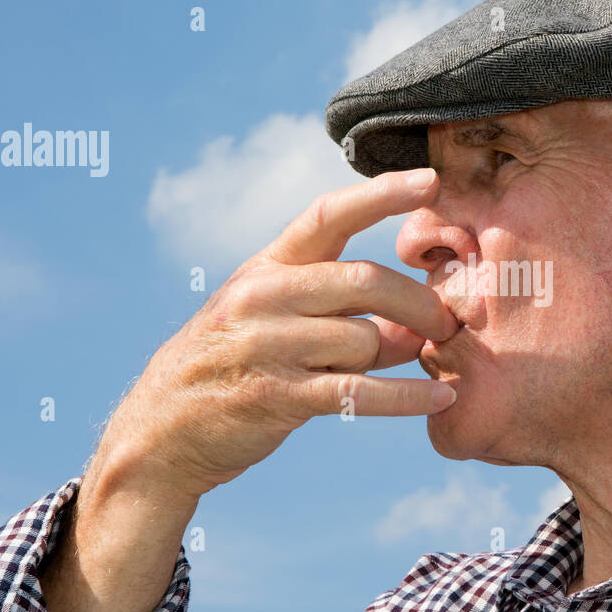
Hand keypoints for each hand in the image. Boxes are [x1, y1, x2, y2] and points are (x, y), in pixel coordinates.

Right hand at [86, 167, 457, 499]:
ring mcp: (266, 345)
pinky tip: (441, 396)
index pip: (328, 216)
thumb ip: (339, 309)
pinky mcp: (275, 396)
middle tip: (449, 322)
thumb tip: (419, 318)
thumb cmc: (236, 366)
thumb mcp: (271, 317)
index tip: (430, 181)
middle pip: (365, 281)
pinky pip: (359, 392)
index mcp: (267, 266)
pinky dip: (408, 397)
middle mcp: (263, 296)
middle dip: (419, 302)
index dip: (380, 194)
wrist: (163, 430)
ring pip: (364, 339)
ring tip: (415, 364)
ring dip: (400, 355)